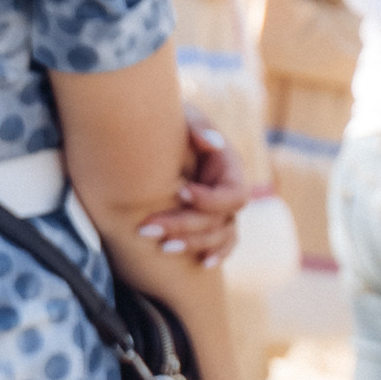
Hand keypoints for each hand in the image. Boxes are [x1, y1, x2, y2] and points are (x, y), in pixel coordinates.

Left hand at [138, 122, 243, 264]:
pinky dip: (216, 254)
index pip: (234, 194)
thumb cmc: (168, 120)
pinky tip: (203, 264)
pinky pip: (222, 244)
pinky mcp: (207, 222)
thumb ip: (196, 126)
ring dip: (192, 244)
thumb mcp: (183, 116)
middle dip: (185, 226)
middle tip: (147, 228)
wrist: (149, 133)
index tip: (180, 192)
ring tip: (161, 248)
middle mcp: (227, 190)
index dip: (210, 199)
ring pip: (219, 236)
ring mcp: (220, 209)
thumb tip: (212, 142)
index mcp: (228, 166)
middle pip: (220, 220)